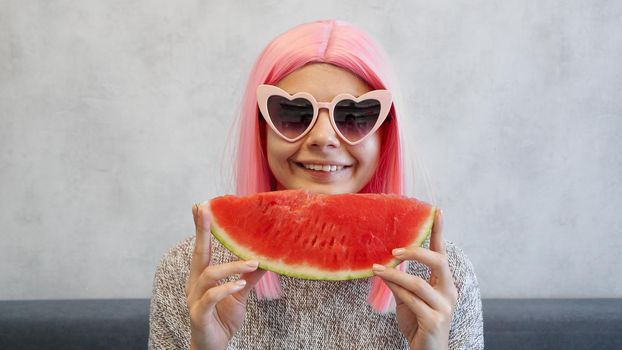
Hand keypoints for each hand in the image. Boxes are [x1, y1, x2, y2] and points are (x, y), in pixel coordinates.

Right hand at [186, 203, 265, 349]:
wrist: (214, 348)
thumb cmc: (223, 318)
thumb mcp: (240, 295)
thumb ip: (249, 277)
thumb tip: (266, 259)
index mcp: (202, 276)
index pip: (202, 248)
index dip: (201, 227)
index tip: (200, 205)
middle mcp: (195, 284)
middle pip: (198, 253)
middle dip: (201, 231)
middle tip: (205, 210)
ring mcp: (195, 299)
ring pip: (208, 275)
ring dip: (230, 267)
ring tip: (251, 263)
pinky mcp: (199, 315)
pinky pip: (209, 298)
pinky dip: (224, 289)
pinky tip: (238, 284)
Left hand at [372, 209, 457, 349]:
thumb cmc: (418, 324)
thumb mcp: (408, 298)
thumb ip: (401, 281)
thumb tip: (385, 261)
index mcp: (445, 284)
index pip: (442, 254)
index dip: (439, 232)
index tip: (436, 210)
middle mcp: (449, 292)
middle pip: (439, 262)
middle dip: (416, 251)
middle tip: (394, 249)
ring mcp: (444, 307)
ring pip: (418, 283)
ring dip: (395, 274)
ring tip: (377, 268)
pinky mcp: (434, 321)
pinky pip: (411, 300)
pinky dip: (395, 288)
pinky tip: (384, 281)